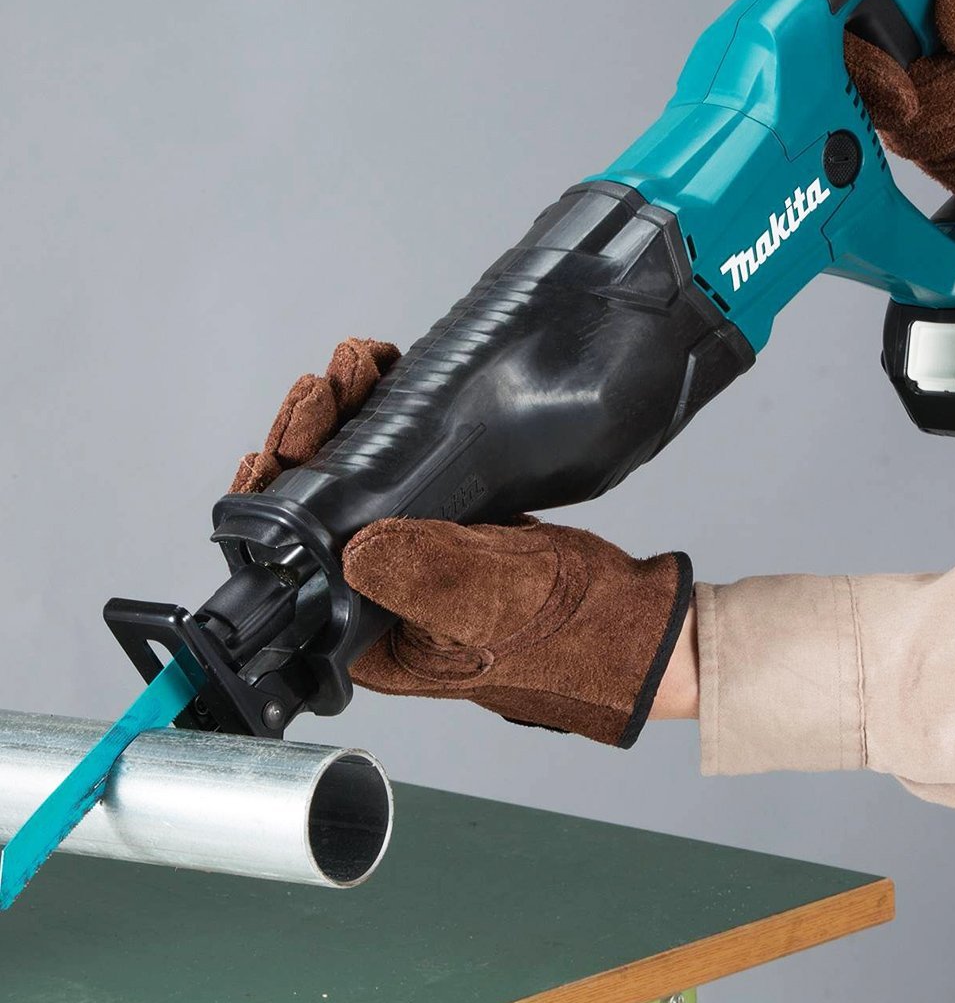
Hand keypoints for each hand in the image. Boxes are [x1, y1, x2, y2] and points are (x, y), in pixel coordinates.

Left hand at [233, 339, 692, 746]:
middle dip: (312, 436)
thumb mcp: (497, 605)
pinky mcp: (437, 522)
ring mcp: (406, 554)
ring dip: (345, 417)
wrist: (633, 620)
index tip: (277, 443)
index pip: (290, 565)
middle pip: (311, 507)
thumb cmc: (574, 634)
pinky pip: (392, 465)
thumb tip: (354, 546)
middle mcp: (374, 597)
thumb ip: (428, 578)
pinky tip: (387, 379)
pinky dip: (384, 420)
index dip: (273, 500)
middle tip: (329, 381)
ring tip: (357, 365)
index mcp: (367, 637)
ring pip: (347, 478)